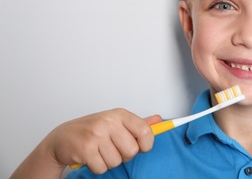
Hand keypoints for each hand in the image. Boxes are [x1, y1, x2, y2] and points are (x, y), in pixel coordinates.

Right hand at [11, 109, 161, 177]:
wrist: (62, 138)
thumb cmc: (92, 130)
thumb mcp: (115, 122)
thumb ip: (137, 123)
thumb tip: (158, 120)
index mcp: (119, 114)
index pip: (145, 131)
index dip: (146, 144)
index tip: (141, 146)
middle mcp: (109, 121)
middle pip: (132, 150)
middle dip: (123, 155)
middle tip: (112, 148)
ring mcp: (96, 134)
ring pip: (117, 161)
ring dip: (108, 162)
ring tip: (99, 151)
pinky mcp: (86, 149)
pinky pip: (102, 168)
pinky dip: (97, 167)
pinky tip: (91, 157)